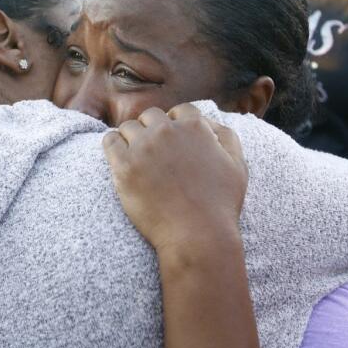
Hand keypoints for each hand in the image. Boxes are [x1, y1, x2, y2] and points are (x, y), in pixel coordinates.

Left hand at [102, 104, 247, 256]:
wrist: (197, 237)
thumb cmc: (220, 205)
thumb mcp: (237, 166)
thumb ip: (226, 136)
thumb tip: (208, 122)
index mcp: (195, 126)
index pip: (180, 110)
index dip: (176, 124)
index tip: (173, 142)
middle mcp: (167, 131)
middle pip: (151, 116)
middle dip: (153, 130)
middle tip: (154, 153)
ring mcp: (143, 147)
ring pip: (128, 127)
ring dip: (132, 139)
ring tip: (138, 159)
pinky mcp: (124, 166)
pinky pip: (110, 141)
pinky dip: (114, 146)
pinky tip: (120, 159)